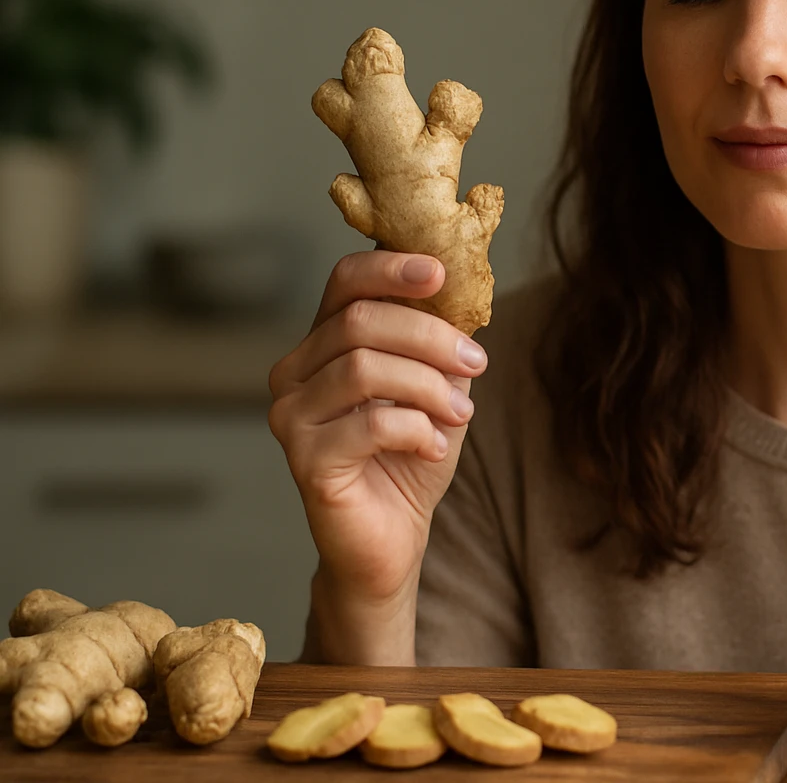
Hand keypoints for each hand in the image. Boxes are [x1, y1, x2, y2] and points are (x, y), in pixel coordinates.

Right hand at [268, 251, 487, 614]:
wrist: (392, 539)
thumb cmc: (412, 455)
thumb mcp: (437, 385)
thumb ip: (440, 341)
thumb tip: (464, 291)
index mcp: (322, 344)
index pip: (345, 280)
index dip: (391, 267)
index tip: (440, 272)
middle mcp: (293, 373)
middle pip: (360, 321)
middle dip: (430, 336)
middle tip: (476, 363)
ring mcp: (291, 416)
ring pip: (364, 368)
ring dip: (429, 386)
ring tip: (461, 413)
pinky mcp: (304, 459)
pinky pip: (369, 423)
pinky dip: (417, 428)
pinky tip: (434, 446)